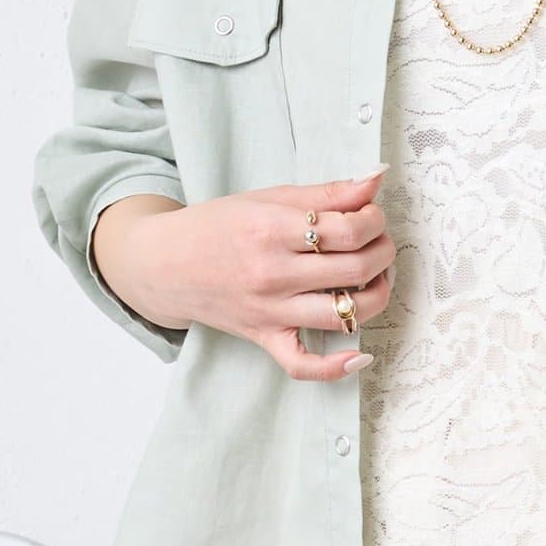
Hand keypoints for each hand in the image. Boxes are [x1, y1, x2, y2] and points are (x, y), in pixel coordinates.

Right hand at [89, 168, 395, 380]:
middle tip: (379, 242)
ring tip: (375, 278)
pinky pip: (304, 365)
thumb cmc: (216, 226)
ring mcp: (269, 311)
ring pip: (345, 315)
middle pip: (355, 269)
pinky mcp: (264, 338)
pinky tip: (360, 354)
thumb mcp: (268, 198)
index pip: (347, 229)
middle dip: (383, 252)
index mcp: (272, 230)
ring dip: (376, 296)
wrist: (162, 263)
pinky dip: (336, 367)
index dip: (374, 221)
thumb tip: (376, 177)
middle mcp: (272, 273)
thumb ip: (326, 192)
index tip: (372, 216)